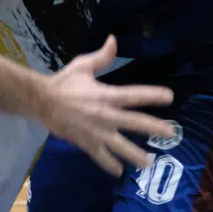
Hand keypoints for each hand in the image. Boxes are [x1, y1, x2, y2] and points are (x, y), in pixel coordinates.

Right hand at [39, 36, 177, 176]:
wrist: (40, 101)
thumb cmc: (63, 83)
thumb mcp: (82, 66)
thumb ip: (102, 57)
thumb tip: (113, 40)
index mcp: (106, 95)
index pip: (134, 95)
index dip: (152, 95)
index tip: (169, 97)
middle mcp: (105, 115)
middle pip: (135, 122)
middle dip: (155, 128)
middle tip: (172, 133)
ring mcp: (96, 132)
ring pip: (120, 146)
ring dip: (136, 155)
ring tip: (148, 163)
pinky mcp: (86, 142)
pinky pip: (100, 156)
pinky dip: (109, 164)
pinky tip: (119, 172)